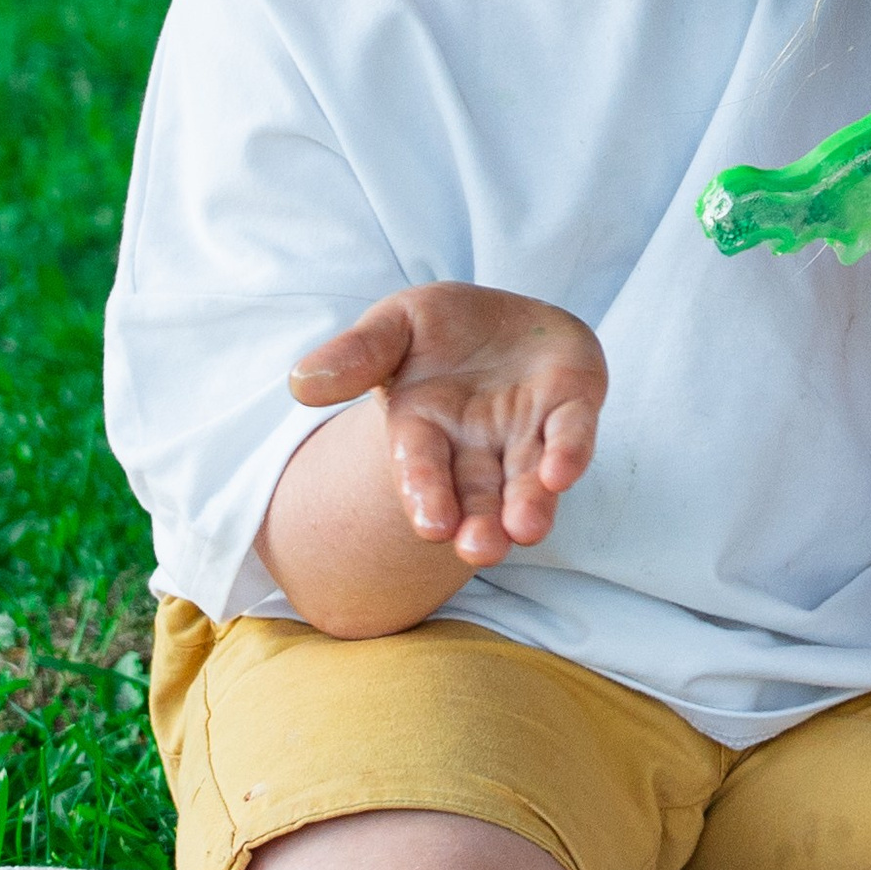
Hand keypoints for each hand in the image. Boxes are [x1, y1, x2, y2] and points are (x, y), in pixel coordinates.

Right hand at [290, 285, 605, 572]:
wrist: (506, 319)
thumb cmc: (440, 331)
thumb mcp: (395, 326)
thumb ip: (357, 354)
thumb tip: (299, 384)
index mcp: (424, 429)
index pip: (420, 467)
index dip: (426, 493)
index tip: (432, 525)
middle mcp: (475, 446)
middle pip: (475, 494)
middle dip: (478, 523)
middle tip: (481, 550)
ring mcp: (525, 433)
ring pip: (525, 480)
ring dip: (526, 507)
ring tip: (525, 531)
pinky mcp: (571, 411)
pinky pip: (571, 436)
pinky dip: (569, 454)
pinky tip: (563, 473)